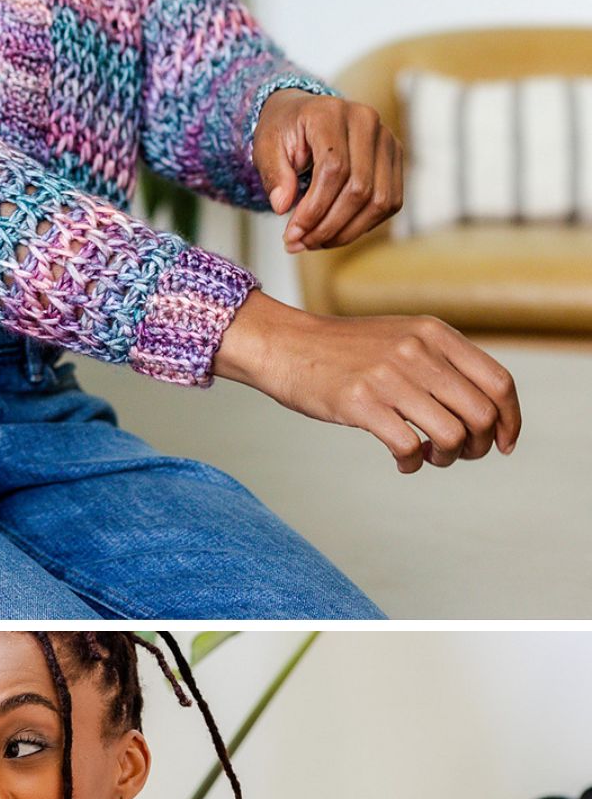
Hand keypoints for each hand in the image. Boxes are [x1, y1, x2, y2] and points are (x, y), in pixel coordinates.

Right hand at [215, 292, 520, 472]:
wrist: (287, 345)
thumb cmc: (348, 351)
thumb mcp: (404, 338)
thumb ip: (444, 363)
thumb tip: (488, 410)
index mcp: (435, 334)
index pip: (499, 383)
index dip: (511, 420)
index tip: (505, 444)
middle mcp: (418, 351)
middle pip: (481, 415)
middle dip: (479, 446)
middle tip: (458, 453)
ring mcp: (389, 376)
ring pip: (451, 435)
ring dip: (446, 458)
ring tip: (428, 456)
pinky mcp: (361, 402)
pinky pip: (409, 448)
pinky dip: (412, 464)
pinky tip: (402, 462)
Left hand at [253, 89, 403, 252]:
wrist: (304, 116)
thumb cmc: (285, 131)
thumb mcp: (266, 147)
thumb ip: (273, 174)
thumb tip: (282, 206)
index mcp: (330, 112)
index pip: (334, 169)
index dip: (314, 208)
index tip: (293, 232)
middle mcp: (365, 120)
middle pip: (359, 188)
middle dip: (328, 225)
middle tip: (302, 243)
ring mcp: (386, 139)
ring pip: (379, 200)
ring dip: (347, 231)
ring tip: (317, 242)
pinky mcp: (394, 158)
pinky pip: (390, 203)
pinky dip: (364, 225)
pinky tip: (337, 232)